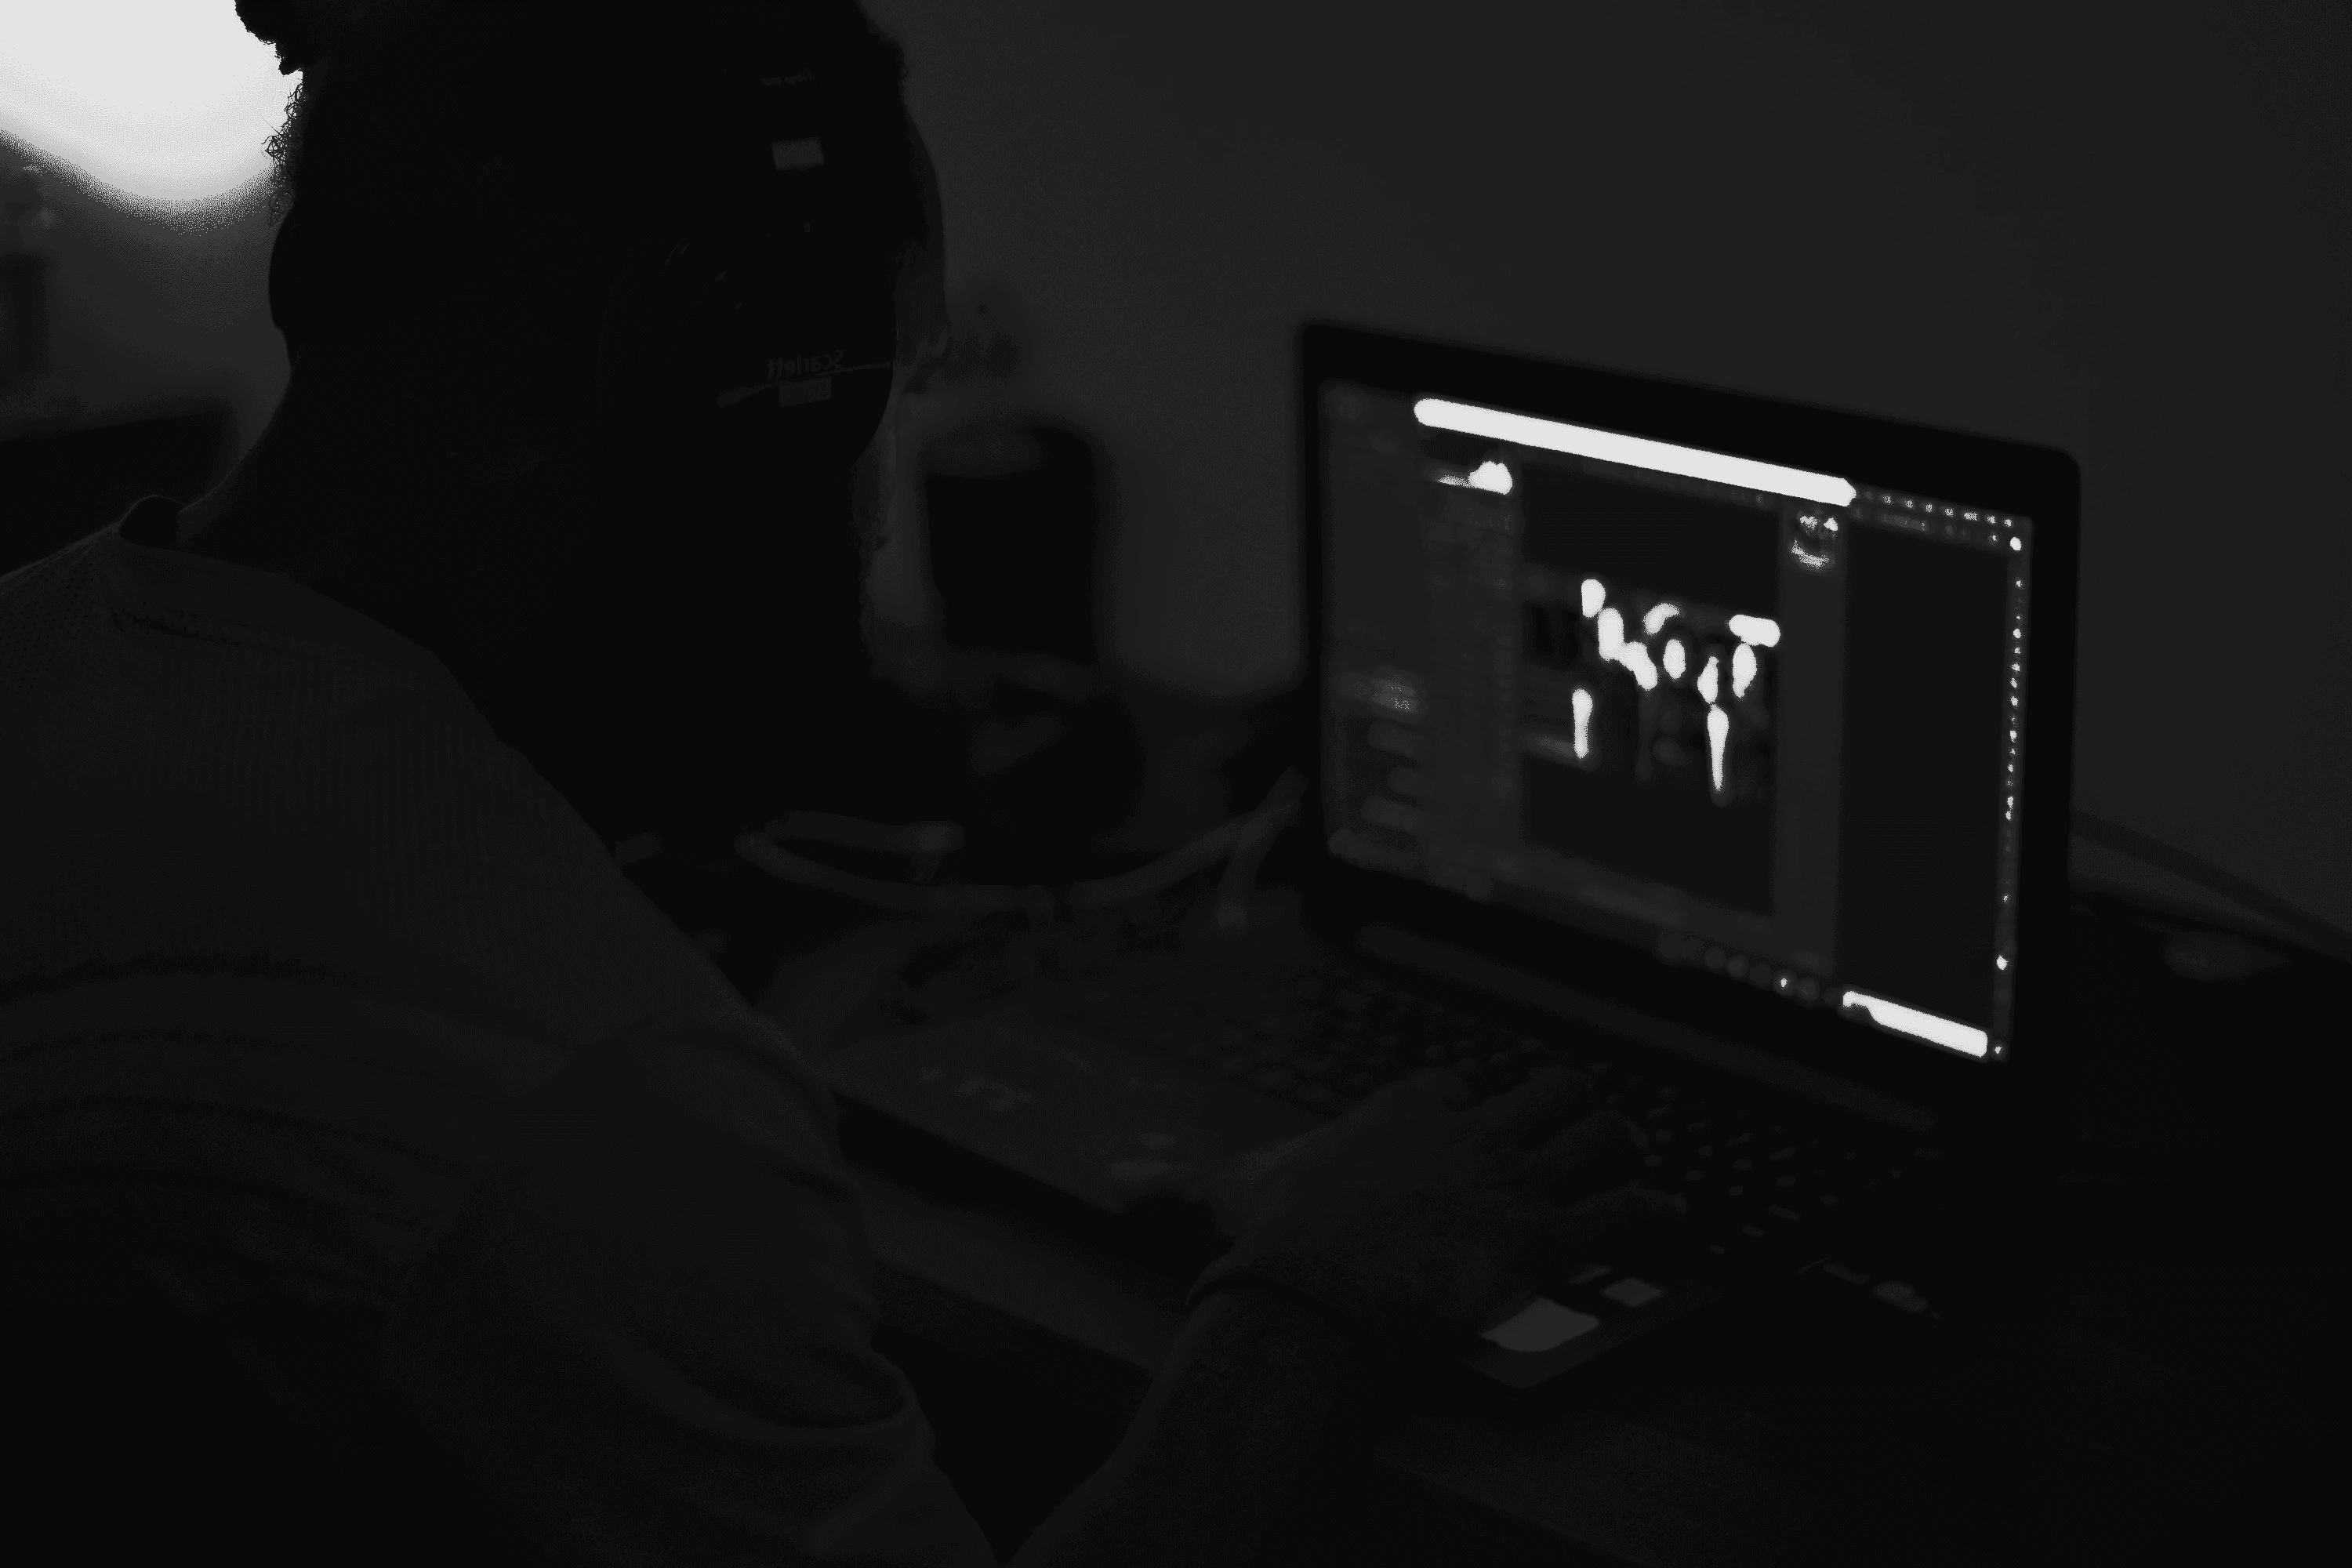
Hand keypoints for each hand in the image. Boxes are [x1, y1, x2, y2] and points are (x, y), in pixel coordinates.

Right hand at [1187, 1065, 1683, 1336]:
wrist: (1312, 1294)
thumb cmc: (1276, 1241)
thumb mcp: (1230, 1193)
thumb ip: (1187, 1183)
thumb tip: (1125, 1186)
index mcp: (1399, 1112)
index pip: (1449, 1085)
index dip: (1460, 1103)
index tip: (1461, 1122)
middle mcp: (1465, 1131)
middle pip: (1545, 1091)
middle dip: (1564, 1108)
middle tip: (1574, 1131)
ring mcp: (1510, 1179)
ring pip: (1598, 1132)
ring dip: (1619, 1146)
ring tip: (1632, 1161)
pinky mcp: (1541, 1235)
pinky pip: (1623, 1209)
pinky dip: (1656, 1211)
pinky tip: (1672, 1215)